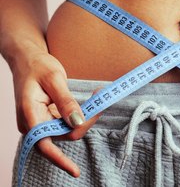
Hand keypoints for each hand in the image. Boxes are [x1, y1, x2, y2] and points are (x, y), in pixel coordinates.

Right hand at [11, 48, 101, 176]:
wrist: (28, 59)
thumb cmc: (38, 66)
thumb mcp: (54, 79)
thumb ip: (66, 101)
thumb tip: (76, 122)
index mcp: (30, 115)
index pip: (44, 145)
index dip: (60, 160)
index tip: (75, 171)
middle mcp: (33, 123)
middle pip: (63, 135)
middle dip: (85, 123)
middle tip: (101, 101)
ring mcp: (40, 122)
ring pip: (68, 130)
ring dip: (85, 119)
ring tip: (97, 97)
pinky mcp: (48, 119)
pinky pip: (67, 123)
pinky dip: (80, 116)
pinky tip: (90, 104)